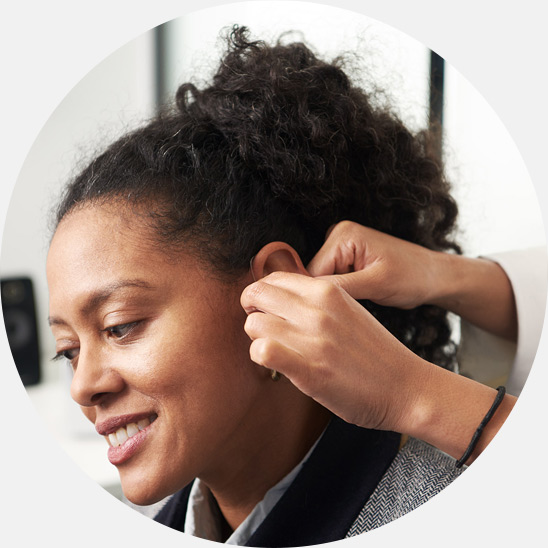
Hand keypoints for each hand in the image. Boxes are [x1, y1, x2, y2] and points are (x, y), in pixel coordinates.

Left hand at [240, 271, 515, 462]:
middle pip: (256, 295)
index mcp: (329, 291)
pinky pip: (262, 350)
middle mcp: (318, 309)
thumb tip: (279, 298)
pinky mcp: (309, 370)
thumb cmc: (376, 352)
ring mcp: (313, 339)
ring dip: (257, 337)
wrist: (407, 387)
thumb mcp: (349, 310)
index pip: (274, 278)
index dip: (262, 293)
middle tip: (263, 327)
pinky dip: (260, 356)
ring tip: (275, 348)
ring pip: (254, 323)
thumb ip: (317, 301)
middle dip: (252, 310)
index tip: (266, 308)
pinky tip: (276, 363)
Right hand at [307, 221, 441, 308]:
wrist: (433, 277)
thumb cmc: (412, 277)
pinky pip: (331, 280)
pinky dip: (341, 293)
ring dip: (336, 294)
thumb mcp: (376, 284)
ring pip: (321, 281)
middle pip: (313, 275)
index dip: (319, 295)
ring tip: (359, 299)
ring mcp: (342, 247)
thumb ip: (340, 286)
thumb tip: (309, 295)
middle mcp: (338, 236)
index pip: (311, 271)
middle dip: (328, 295)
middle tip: (351, 307)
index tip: (333, 312)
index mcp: (343, 235)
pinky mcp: (346, 259)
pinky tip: (358, 296)